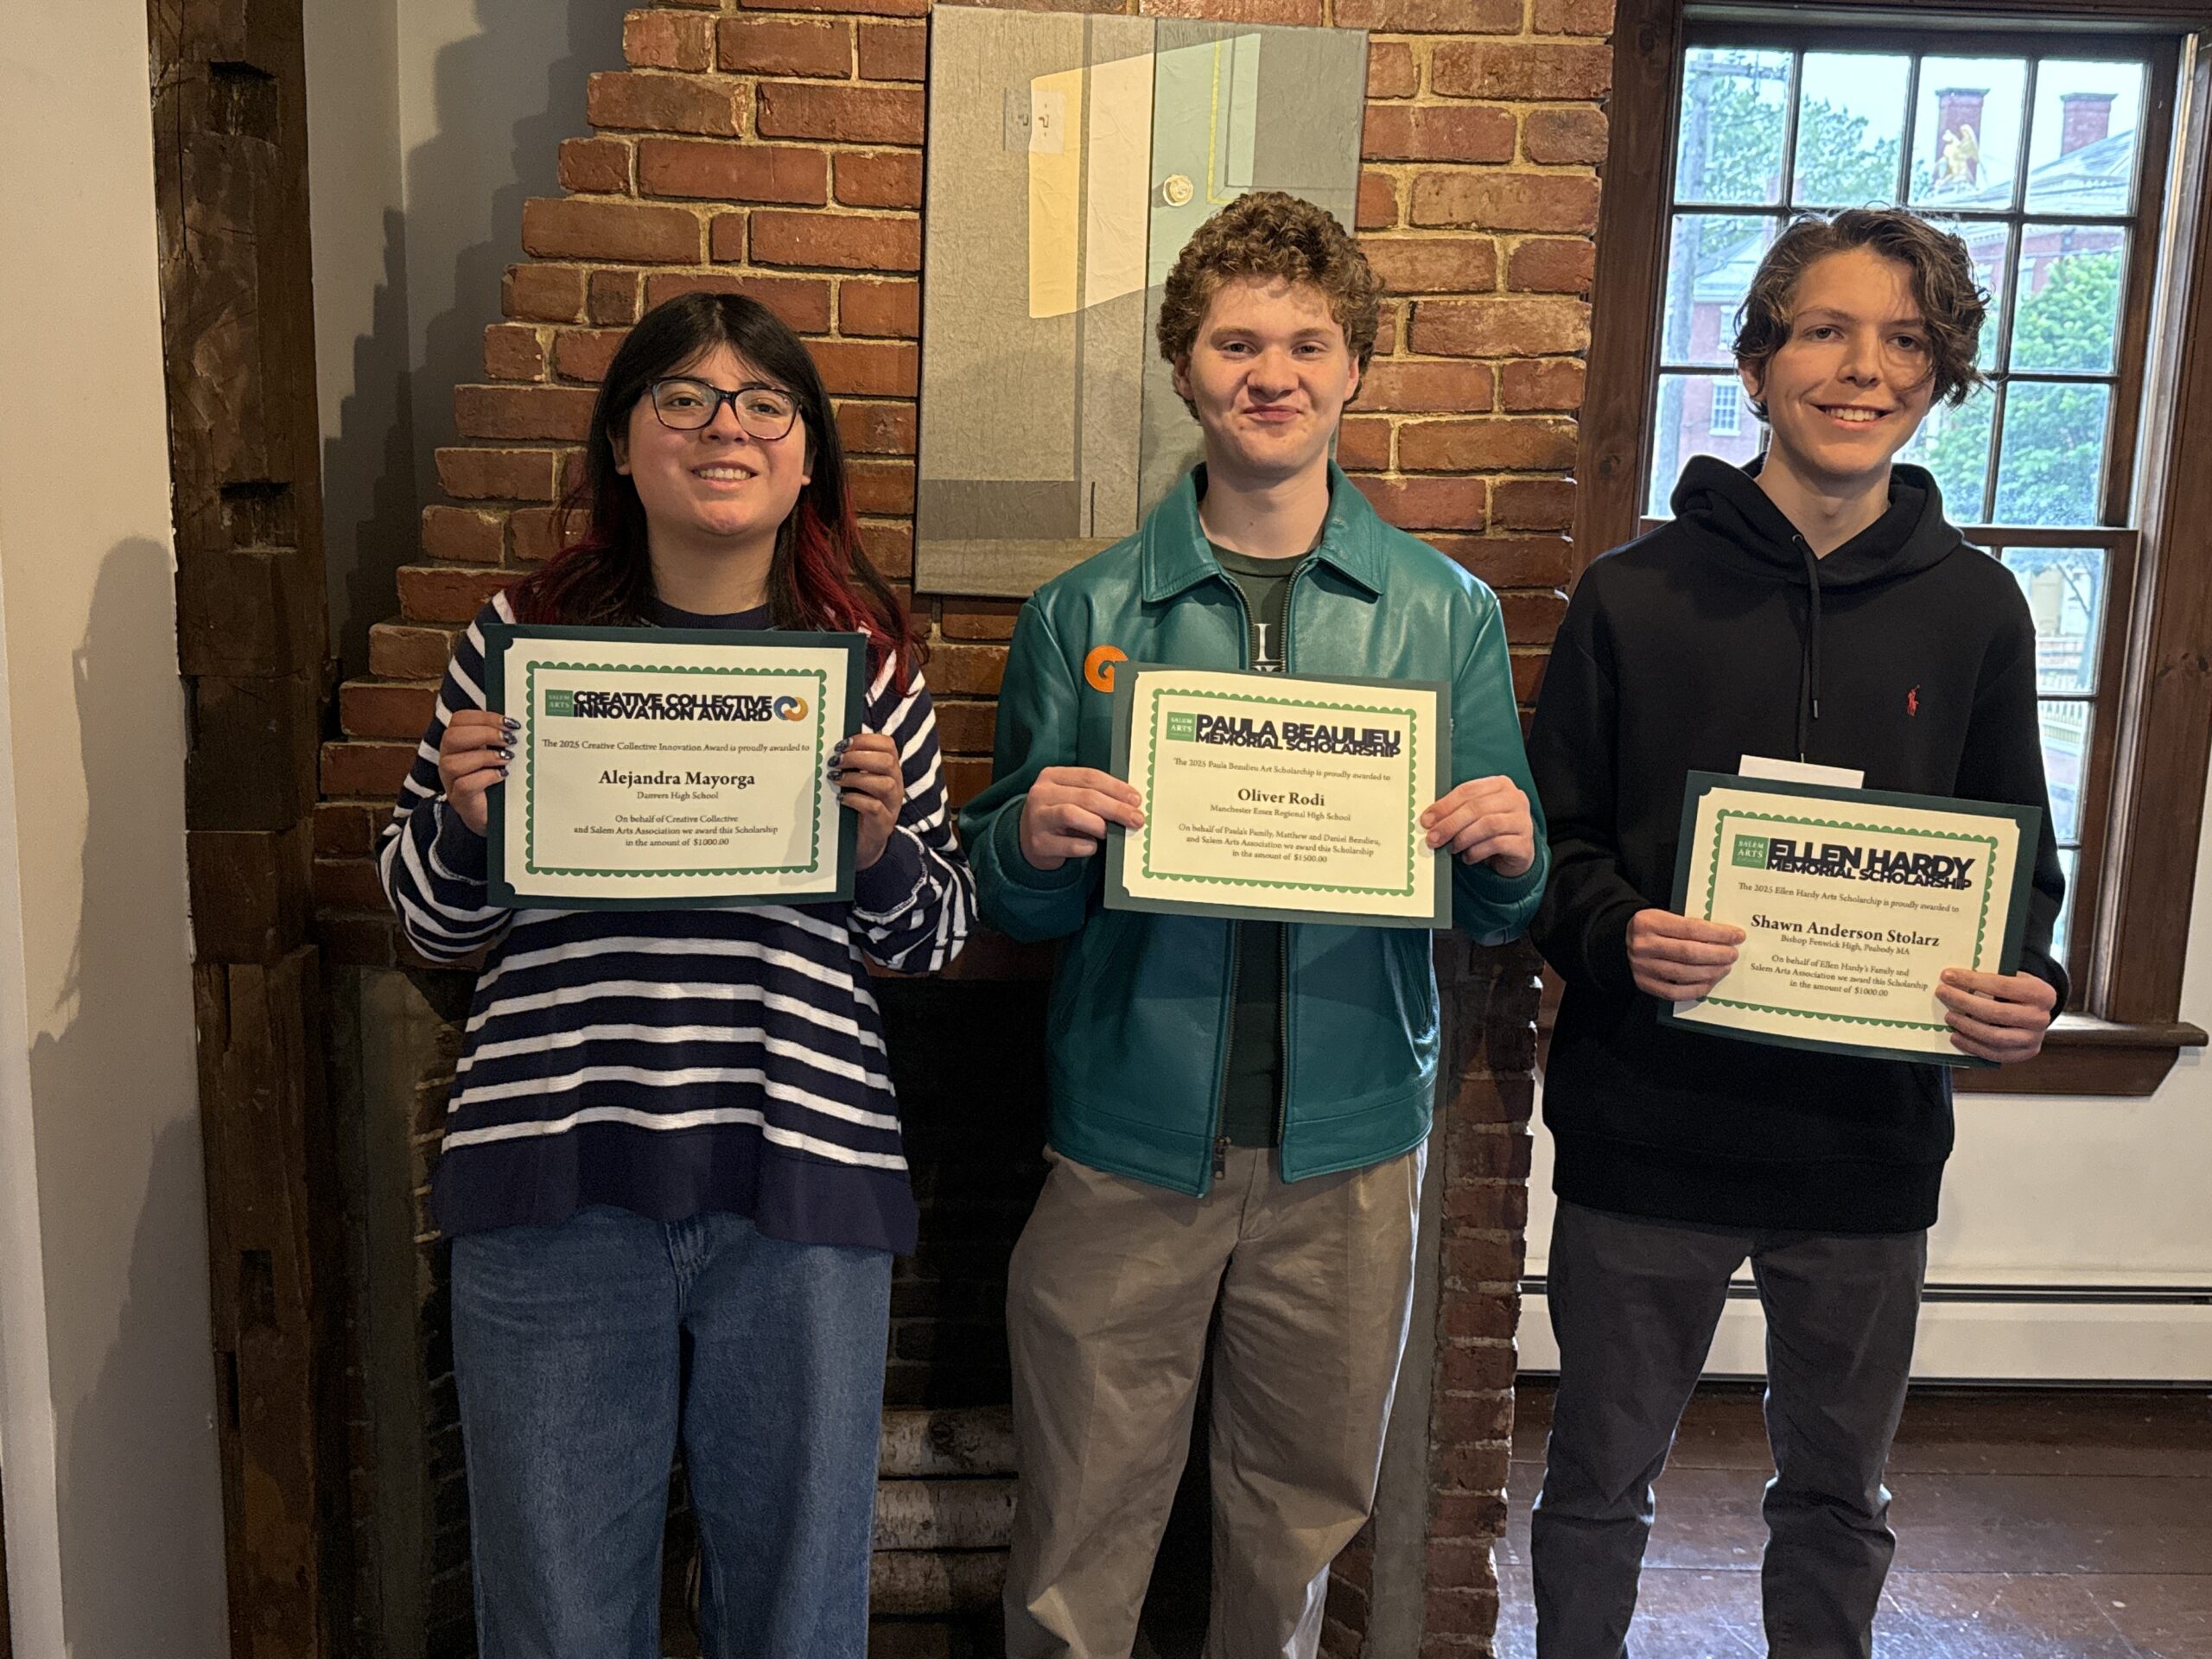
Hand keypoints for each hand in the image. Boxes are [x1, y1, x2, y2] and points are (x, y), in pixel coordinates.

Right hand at [438, 709, 512, 836]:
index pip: (460, 719)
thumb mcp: (497, 753)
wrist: (492, 814)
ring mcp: (450, 780)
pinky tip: (501, 775)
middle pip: (452, 737)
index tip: (509, 723)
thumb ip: (499, 738)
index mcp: (457, 742)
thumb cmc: (496, 779)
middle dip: (484, 734)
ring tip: (507, 758)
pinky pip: (464, 784)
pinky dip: (486, 777)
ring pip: (453, 763)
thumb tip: (515, 723)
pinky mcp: (459, 799)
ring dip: (485, 757)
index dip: (484, 717)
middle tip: (509, 740)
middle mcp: (448, 758)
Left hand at [831, 733, 904, 870]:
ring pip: (884, 784)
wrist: (864, 843)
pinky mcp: (883, 824)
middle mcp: (895, 785)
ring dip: (856, 778)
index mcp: (889, 770)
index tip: (843, 744)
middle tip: (835, 761)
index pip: (888, 745)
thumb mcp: (857, 782)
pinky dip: (855, 799)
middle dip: (858, 757)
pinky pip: (874, 807)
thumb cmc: (857, 807)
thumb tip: (835, 747)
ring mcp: (892, 805)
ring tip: (836, 779)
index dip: (866, 740)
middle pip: (888, 761)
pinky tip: (841, 798)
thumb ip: (852, 765)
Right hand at [1017, 767, 1144, 870]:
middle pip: (1086, 796)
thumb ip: (1093, 796)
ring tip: (1111, 832)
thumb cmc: (1057, 817)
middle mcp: (1041, 793)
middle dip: (1116, 808)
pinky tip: (1092, 846)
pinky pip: (1070, 844)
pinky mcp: (1039, 843)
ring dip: (1099, 824)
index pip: (1090, 776)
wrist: (1027, 840)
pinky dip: (1087, 846)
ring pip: (1073, 815)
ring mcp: (1038, 818)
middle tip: (1136, 819)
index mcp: (1052, 776)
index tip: (1136, 799)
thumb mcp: (1070, 798)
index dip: (1116, 788)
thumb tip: (1130, 804)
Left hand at [1420, 775, 1535, 875]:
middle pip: (1476, 807)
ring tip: (1452, 848)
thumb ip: (1457, 812)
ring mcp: (1522, 820)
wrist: (1516, 853)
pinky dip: (1477, 852)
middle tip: (1434, 838)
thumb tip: (1429, 820)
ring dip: (1463, 838)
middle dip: (1450, 824)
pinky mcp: (1524, 842)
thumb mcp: (1475, 816)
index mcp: (1499, 785)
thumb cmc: (1492, 831)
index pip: (1468, 790)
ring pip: (1487, 825)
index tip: (1427, 820)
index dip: (1444, 805)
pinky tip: (1468, 857)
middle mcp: (1515, 799)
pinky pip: (1496, 844)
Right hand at [1627, 909, 1744, 1001]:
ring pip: (1684, 973)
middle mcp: (1643, 945)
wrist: (1621, 940)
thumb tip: (1724, 937)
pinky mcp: (1644, 984)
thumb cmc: (1652, 927)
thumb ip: (1688, 925)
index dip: (1718, 933)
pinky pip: (1675, 992)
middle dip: (1718, 954)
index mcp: (1649, 922)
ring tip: (1725, 967)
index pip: (1691, 929)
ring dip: (1711, 972)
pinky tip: (1709, 981)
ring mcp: (1642, 967)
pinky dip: (1696, 989)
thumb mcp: (1664, 916)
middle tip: (1733, 954)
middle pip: (1689, 953)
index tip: (1737, 935)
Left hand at [1936, 967, 2056, 1062]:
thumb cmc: (2018, 991)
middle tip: (1943, 993)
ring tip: (1948, 1016)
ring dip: (1967, 1026)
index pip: (2002, 986)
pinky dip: (1972, 1046)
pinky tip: (1955, 1036)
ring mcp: (2033, 1039)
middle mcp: (2041, 1018)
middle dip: (1964, 1002)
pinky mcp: (2023, 1053)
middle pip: (1996, 1012)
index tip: (1948, 975)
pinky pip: (1994, 1054)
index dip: (1972, 980)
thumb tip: (1955, 977)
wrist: (2037, 1011)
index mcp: (2041, 993)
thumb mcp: (2013, 978)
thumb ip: (1992, 977)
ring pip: (1994, 1036)